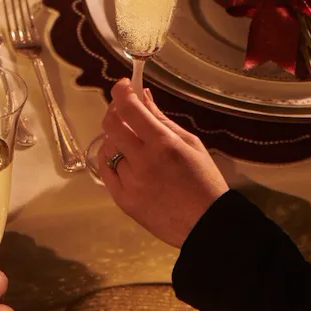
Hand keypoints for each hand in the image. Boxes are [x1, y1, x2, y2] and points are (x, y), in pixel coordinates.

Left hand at [99, 78, 228, 247]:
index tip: (123, 85)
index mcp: (163, 145)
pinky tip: (122, 158)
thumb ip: (162, 119)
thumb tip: (142, 96)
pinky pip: (105, 171)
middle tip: (123, 109)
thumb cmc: (204, 180)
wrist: (206, 224)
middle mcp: (142, 162)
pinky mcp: (122, 200)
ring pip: (108, 148)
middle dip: (114, 111)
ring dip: (116, 138)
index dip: (122, 92)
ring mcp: (129, 183)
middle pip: (111, 126)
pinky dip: (110, 159)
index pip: (130, 110)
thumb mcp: (190, 143)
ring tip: (132, 142)